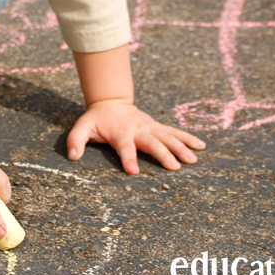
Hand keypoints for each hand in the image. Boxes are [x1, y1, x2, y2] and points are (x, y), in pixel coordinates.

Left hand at [66, 100, 205, 173]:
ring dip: (181, 147)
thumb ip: (75, 141)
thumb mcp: (82, 127)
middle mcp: (138, 130)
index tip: (133, 172)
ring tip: (193, 160)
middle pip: (152, 143)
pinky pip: (175, 132)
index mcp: (120, 132)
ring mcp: (150, 127)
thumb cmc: (96, 120)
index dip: (128, 158)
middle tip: (175, 167)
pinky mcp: (157, 127)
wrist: (111, 102)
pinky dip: (188, 138)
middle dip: (163, 154)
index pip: (124, 147)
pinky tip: (201, 146)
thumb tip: (72, 157)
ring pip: (168, 137)